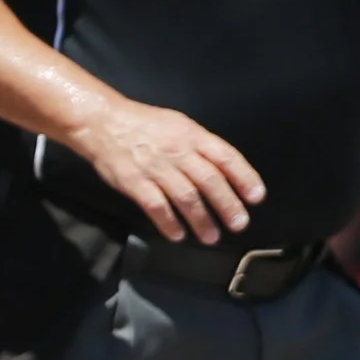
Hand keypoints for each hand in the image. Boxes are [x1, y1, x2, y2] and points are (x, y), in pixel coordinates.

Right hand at [69, 94, 265, 244]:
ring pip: (187, 197)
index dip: (244, 177)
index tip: (256, 197)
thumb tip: (223, 169)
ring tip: (212, 237)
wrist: (102, 122)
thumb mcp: (177, 124)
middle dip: (228, 205)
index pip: (225, 157)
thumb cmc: (143, 124)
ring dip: (202, 220)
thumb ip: (199, 146)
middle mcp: (177, 151)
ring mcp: (156, 168)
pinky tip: (178, 235)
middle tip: (240, 224)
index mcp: (191, 135)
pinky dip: (169, 223)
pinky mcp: (135, 183)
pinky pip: (157, 207)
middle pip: (210, 181)